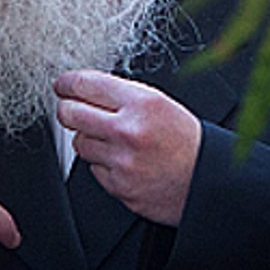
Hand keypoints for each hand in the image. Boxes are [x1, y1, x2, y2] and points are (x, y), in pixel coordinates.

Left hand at [54, 69, 201, 226]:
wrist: (207, 180)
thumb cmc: (185, 140)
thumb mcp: (160, 104)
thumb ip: (121, 95)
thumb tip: (84, 88)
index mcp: (142, 103)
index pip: (87, 84)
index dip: (68, 83)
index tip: (62, 85)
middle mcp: (129, 131)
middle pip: (71, 114)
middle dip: (67, 110)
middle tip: (71, 110)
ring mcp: (122, 161)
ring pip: (80, 143)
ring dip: (89, 140)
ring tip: (113, 141)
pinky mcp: (119, 186)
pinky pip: (93, 169)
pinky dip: (103, 165)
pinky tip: (124, 162)